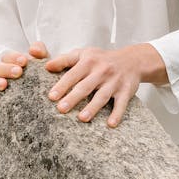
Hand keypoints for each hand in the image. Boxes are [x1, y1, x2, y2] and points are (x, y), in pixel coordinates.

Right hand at [0, 42, 48, 104]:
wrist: (39, 99)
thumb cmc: (39, 76)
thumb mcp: (42, 63)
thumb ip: (40, 53)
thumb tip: (33, 50)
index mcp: (10, 63)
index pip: (7, 57)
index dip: (13, 57)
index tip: (24, 61)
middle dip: (6, 69)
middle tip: (18, 72)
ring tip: (3, 85)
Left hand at [45, 43, 166, 127]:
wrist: (132, 60)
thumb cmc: (102, 59)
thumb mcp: (83, 54)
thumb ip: (64, 59)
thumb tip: (47, 66)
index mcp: (89, 61)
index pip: (73, 74)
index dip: (62, 85)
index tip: (51, 97)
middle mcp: (101, 71)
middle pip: (85, 86)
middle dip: (73, 98)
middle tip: (61, 109)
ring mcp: (114, 82)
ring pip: (102, 96)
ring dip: (92, 107)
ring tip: (82, 118)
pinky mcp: (126, 91)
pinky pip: (121, 104)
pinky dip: (117, 113)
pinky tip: (110, 124)